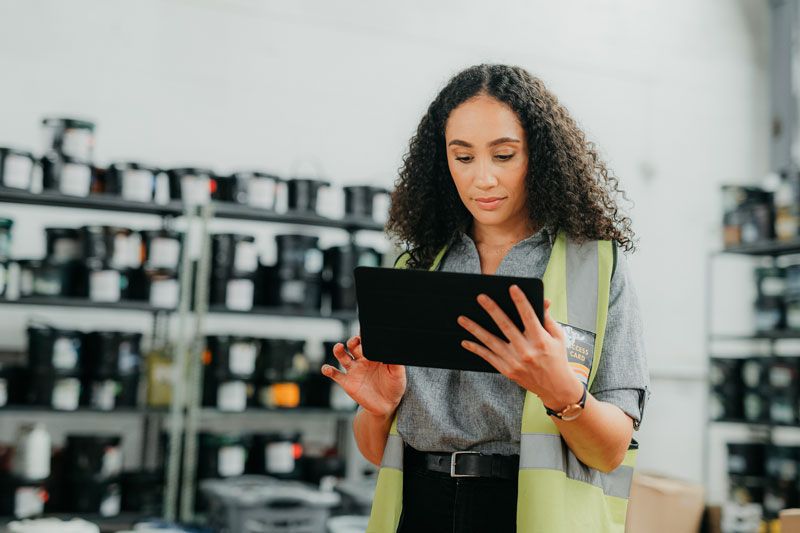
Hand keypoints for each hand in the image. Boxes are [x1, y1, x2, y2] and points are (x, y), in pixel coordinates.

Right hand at [321, 335, 405, 417]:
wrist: (387, 405)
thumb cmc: (394, 386)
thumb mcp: (398, 374)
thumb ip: (395, 362)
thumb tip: (393, 349)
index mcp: (374, 355)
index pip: (367, 342)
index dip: (365, 336)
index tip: (366, 333)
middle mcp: (362, 360)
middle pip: (353, 346)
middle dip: (353, 341)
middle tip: (355, 341)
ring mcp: (354, 370)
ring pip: (343, 356)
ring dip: (339, 350)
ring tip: (339, 347)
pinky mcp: (347, 382)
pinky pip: (335, 374)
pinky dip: (329, 370)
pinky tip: (327, 368)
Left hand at [456, 286, 583, 409]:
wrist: (556, 388)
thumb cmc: (557, 358)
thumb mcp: (558, 337)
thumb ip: (548, 319)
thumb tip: (544, 301)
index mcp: (540, 340)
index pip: (529, 316)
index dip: (520, 301)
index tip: (512, 288)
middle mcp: (526, 351)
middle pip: (506, 326)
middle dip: (492, 310)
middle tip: (481, 297)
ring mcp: (515, 361)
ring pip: (491, 342)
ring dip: (475, 329)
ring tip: (462, 319)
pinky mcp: (507, 370)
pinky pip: (488, 357)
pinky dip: (476, 349)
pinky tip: (465, 341)